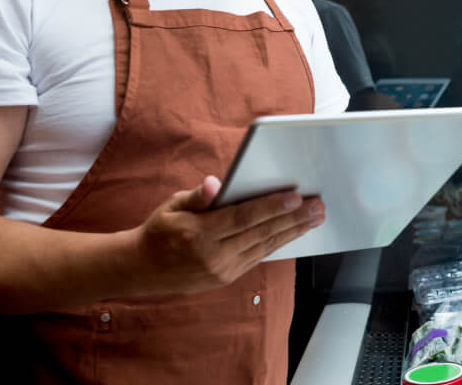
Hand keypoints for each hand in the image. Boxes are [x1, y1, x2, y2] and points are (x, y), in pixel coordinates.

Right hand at [132, 176, 324, 294]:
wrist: (142, 270)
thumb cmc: (160, 230)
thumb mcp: (171, 206)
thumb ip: (196, 196)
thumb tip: (213, 184)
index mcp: (198, 234)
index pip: (243, 217)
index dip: (271, 206)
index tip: (296, 196)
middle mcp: (213, 256)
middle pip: (261, 233)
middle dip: (293, 219)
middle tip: (319, 206)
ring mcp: (222, 270)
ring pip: (265, 247)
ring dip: (293, 231)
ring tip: (316, 218)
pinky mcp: (227, 277)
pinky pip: (258, 256)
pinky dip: (279, 242)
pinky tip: (295, 231)